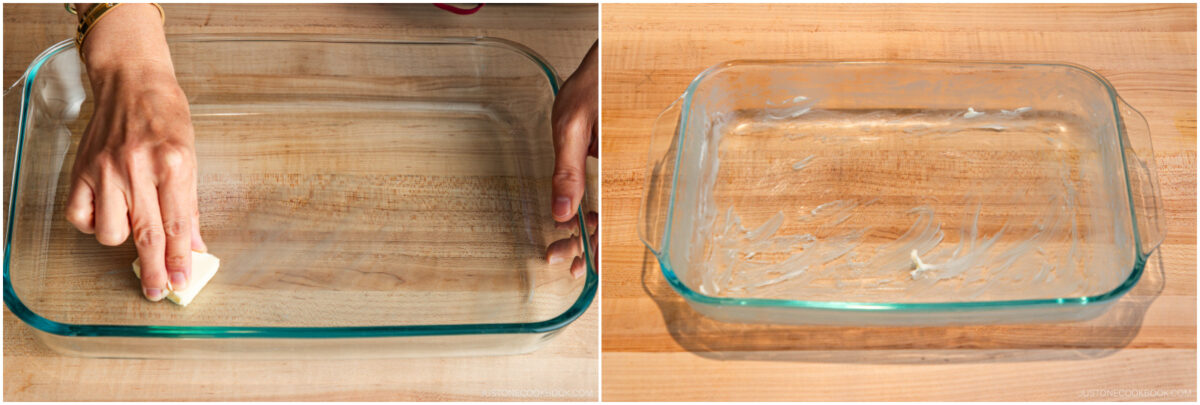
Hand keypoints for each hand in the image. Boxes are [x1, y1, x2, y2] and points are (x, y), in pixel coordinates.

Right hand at [65, 3, 204, 301]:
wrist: (132, 81)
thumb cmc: (166, 116)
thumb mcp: (191, 157)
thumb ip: (190, 204)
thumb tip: (194, 245)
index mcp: (173, 165)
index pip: (177, 225)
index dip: (179, 259)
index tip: (180, 282)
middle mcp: (138, 169)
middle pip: (146, 235)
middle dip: (153, 270)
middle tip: (156, 290)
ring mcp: (105, 170)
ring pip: (109, 232)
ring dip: (122, 239)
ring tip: (132, 224)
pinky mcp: (81, 169)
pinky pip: (80, 216)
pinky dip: (92, 223)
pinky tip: (106, 214)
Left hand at [546, 41, 598, 277]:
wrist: (603, 61)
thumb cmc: (593, 85)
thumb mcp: (573, 127)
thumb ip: (568, 170)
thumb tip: (561, 211)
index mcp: (611, 167)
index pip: (606, 216)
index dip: (595, 244)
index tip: (583, 266)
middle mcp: (613, 172)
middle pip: (603, 218)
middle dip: (583, 245)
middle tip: (563, 264)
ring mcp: (607, 169)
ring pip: (600, 209)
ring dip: (582, 232)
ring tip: (562, 252)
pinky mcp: (601, 161)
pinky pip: (596, 193)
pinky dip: (583, 211)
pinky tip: (573, 223)